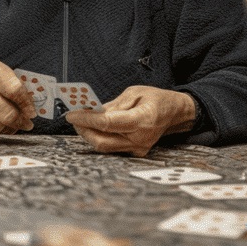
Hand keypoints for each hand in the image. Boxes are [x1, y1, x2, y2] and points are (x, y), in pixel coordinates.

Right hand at [0, 60, 35, 133]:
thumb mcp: (4, 76)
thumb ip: (18, 88)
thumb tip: (31, 110)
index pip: (15, 90)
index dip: (26, 104)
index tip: (32, 113)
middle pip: (7, 112)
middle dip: (21, 121)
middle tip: (28, 124)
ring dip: (12, 128)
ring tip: (18, 126)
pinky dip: (1, 131)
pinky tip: (6, 127)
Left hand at [65, 85, 196, 156]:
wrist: (174, 113)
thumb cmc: (156, 99)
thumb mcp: (135, 93)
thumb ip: (113, 105)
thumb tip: (92, 112)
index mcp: (143, 120)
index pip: (108, 123)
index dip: (87, 119)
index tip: (72, 114)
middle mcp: (140, 138)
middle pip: (102, 140)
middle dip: (84, 129)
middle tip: (74, 118)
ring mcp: (138, 149)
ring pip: (105, 147)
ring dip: (89, 134)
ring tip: (82, 121)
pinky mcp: (136, 153)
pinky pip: (112, 147)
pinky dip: (100, 137)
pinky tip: (95, 127)